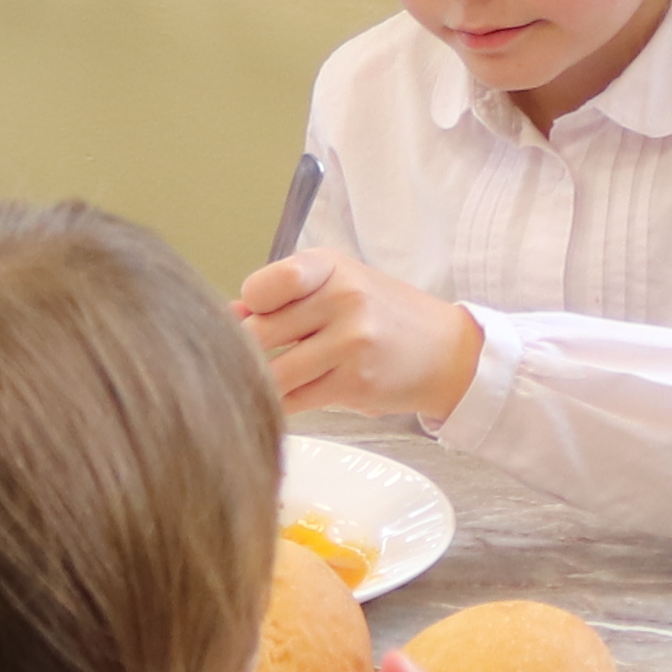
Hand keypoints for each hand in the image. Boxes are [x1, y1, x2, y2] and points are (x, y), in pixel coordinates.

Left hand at [230, 251, 485, 422]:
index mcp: (330, 266)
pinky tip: (291, 397)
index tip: (260, 317)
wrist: (445, 351)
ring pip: (273, 374)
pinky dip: (282, 404)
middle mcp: (342, 298)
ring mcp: (351, 342)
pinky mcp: (355, 383)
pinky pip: (295, 401)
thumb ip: (283, 298)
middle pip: (258, 335)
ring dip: (263, 384)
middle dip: (249, 352)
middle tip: (260, 358)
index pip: (263, 286)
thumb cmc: (381, 315)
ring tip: (269, 382)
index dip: (250, 307)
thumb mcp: (338, 286)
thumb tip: (227, 316)